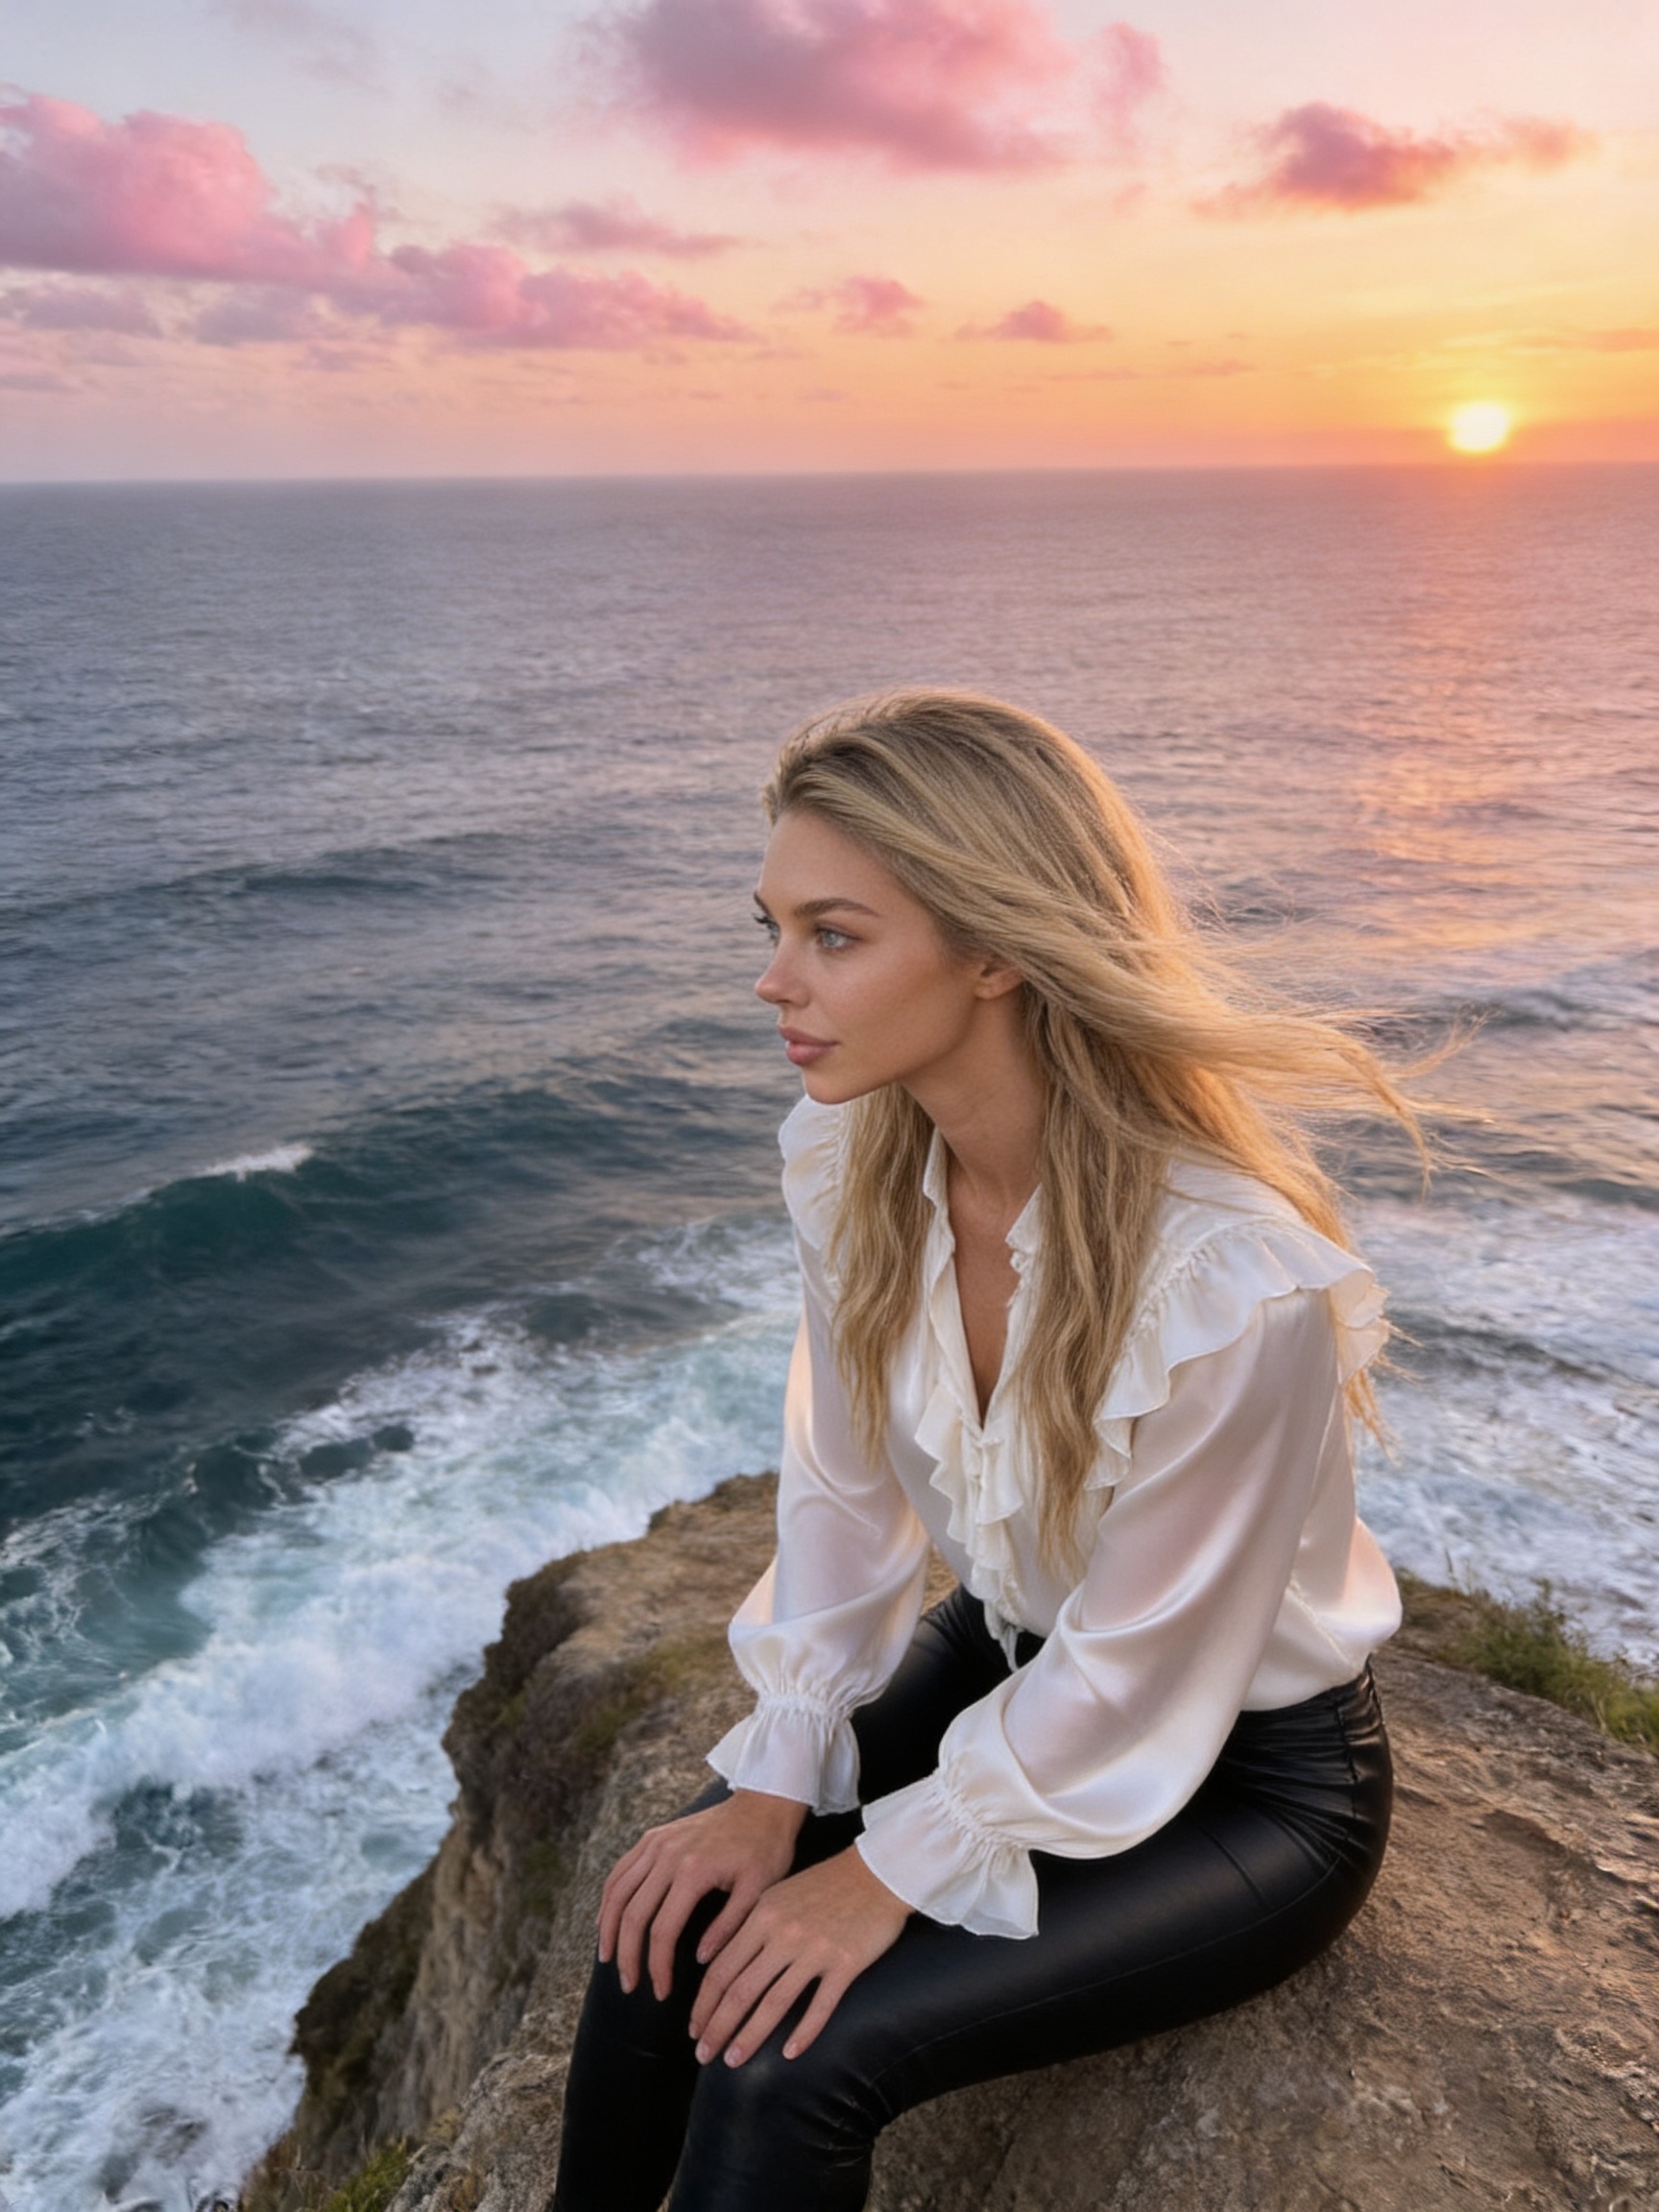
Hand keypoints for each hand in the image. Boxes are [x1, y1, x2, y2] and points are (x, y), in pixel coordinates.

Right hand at [598, 1790, 807, 2000]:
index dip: (657, 1966)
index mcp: (694, 1871)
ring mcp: (657, 1842)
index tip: (662, 1993)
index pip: (663, 1931)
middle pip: (632, 1914)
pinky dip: (609, 1897)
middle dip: (628, 1956)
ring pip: (618, 1891)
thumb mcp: (759, 1891)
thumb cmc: (766, 1849)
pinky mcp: (653, 1836)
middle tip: (630, 1986)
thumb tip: (698, 1959)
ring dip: (608, 1929)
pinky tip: (606, 1920)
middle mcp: (667, 1855)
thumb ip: (728, 1927)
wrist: (763, 1804)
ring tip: (609, 1959)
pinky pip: (621, 1870)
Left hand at [688, 1845, 910, 2068]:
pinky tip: (790, 2054)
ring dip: (750, 2036)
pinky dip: (804, 2032)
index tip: (693, 2029)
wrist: (877, 1872)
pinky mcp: (847, 1962)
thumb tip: (717, 1963)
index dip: (703, 2005)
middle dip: (717, 2027)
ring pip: (774, 2003)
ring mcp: (816, 1949)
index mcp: (763, 1916)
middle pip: (741, 1990)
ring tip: (733, 2060)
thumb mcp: (779, 1896)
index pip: (722, 1969)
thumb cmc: (825, 1885)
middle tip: (703, 2056)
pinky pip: (820, 2006)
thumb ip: (749, 1926)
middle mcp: (784, 1933)